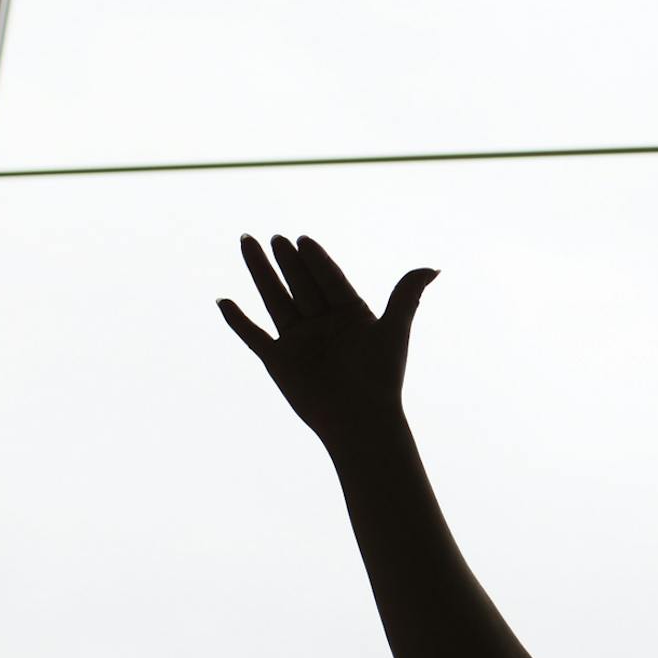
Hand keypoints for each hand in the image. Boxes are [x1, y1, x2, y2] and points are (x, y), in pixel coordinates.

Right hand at [218, 234, 438, 453]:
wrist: (359, 420)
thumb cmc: (381, 377)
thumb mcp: (394, 329)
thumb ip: (407, 295)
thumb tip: (433, 267)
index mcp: (351, 315)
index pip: (330, 279)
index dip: (316, 260)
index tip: (302, 239)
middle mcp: (323, 325)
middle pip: (300, 284)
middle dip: (286, 261)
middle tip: (274, 238)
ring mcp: (299, 341)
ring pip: (274, 299)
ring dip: (259, 273)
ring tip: (246, 242)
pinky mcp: (278, 361)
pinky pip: (253, 336)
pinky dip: (238, 320)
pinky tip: (223, 301)